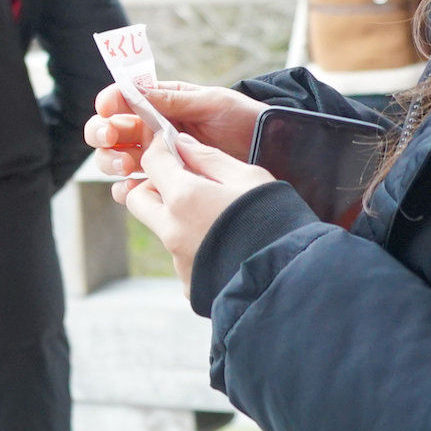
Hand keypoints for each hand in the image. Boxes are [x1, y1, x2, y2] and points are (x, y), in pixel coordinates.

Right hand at [85, 80, 267, 175]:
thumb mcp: (212, 102)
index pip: (122, 100)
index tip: (108, 108)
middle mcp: (153, 131)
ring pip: (116, 159)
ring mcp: (157, 159)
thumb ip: (173, 100)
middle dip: (103, 133)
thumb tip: (135, 92)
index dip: (109, 102)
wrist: (272, 150)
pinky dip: (125, 189)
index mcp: (161, 104)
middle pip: (111, 131)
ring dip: (112, 160)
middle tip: (111, 137)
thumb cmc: (244, 119)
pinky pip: (135, 189)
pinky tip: (131, 188)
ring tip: (126, 165)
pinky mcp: (166, 184)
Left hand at [113, 133, 274, 286]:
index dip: (160, 150)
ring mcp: (178, 261)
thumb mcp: (249, 178)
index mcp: (185, 199)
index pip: (152, 163)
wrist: (292, 279)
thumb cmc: (277, 221)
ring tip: (217, 219)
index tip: (171, 148)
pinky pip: (183, 257)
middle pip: (138, 199)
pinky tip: (226, 247)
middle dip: (153, 186)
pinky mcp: (187, 284)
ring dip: (179, 218)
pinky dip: (196, 247)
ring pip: (163, 230)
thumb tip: (183, 146)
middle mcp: (172, 231)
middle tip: (182, 183)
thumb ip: (210, 159)